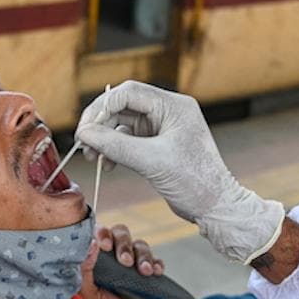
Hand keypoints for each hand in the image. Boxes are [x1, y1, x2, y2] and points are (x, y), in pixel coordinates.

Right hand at [74, 81, 284, 263]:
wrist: (215, 206)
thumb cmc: (194, 182)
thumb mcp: (150, 161)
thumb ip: (114, 145)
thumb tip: (84, 134)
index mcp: (173, 106)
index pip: (129, 92)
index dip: (102, 107)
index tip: (85, 128)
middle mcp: (168, 111)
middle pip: (123, 106)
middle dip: (101, 125)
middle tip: (85, 145)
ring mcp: (163, 128)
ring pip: (123, 124)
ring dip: (105, 139)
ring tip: (94, 158)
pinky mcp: (158, 144)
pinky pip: (128, 139)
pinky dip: (115, 149)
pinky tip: (108, 164)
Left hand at [80, 224, 172, 298]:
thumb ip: (83, 273)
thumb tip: (89, 244)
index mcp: (94, 267)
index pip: (96, 237)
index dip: (102, 234)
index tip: (104, 245)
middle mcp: (112, 265)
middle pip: (120, 234)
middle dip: (124, 243)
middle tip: (125, 261)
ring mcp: (132, 270)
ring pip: (139, 245)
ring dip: (143, 254)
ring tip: (144, 272)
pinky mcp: (149, 277)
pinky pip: (155, 259)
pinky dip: (157, 262)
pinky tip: (155, 273)